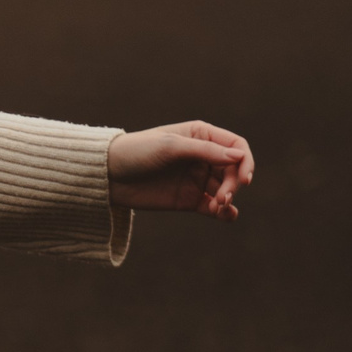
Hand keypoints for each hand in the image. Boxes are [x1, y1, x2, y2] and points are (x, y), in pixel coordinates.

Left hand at [107, 121, 254, 218]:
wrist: (107, 175)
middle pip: (234, 170)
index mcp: (200, 135)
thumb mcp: (169, 147)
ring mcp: (197, 178)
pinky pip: (215, 207)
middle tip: (223, 196)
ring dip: (228, 199)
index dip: (245, 161)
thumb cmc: (135, 152)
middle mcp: (202, 156)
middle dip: (235, 184)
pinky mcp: (190, 199)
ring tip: (217, 205)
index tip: (244, 178)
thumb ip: (204, 151)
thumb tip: (239, 156)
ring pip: (227, 189)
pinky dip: (224, 212)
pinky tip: (225, 215)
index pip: (236, 147)